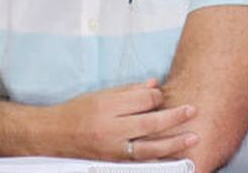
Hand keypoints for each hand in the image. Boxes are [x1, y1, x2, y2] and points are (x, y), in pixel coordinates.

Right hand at [39, 79, 198, 161]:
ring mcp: (114, 148)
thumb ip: (129, 90)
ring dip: (174, 142)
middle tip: (192, 110)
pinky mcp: (115, 162)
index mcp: (107, 106)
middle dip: (174, 116)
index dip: (156, 96)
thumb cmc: (78, 110)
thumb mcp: (100, 94)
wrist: (55, 134)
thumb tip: (155, 85)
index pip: (142, 100)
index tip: (160, 94)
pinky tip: (174, 156)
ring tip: (192, 137)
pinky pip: (143, 161)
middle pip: (150, 122)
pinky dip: (160, 158)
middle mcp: (110, 128)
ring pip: (151, 147)